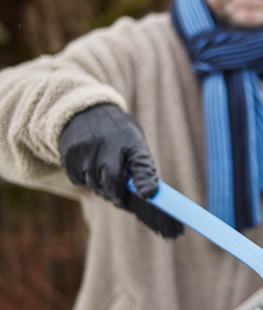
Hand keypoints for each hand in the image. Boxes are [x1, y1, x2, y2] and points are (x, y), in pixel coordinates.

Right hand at [58, 104, 182, 237]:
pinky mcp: (69, 154)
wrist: (86, 110)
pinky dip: (85, 181)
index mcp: (131, 139)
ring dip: (101, 188)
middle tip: (120, 200)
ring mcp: (86, 149)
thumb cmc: (118, 133)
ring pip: (93, 183)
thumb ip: (141, 166)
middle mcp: (107, 143)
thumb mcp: (135, 141)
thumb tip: (146, 194)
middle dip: (117, 196)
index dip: (145, 180)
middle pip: (112, 181)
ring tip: (105, 180)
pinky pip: (78, 179)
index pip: (142, 162)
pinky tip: (90, 170)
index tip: (146, 196)